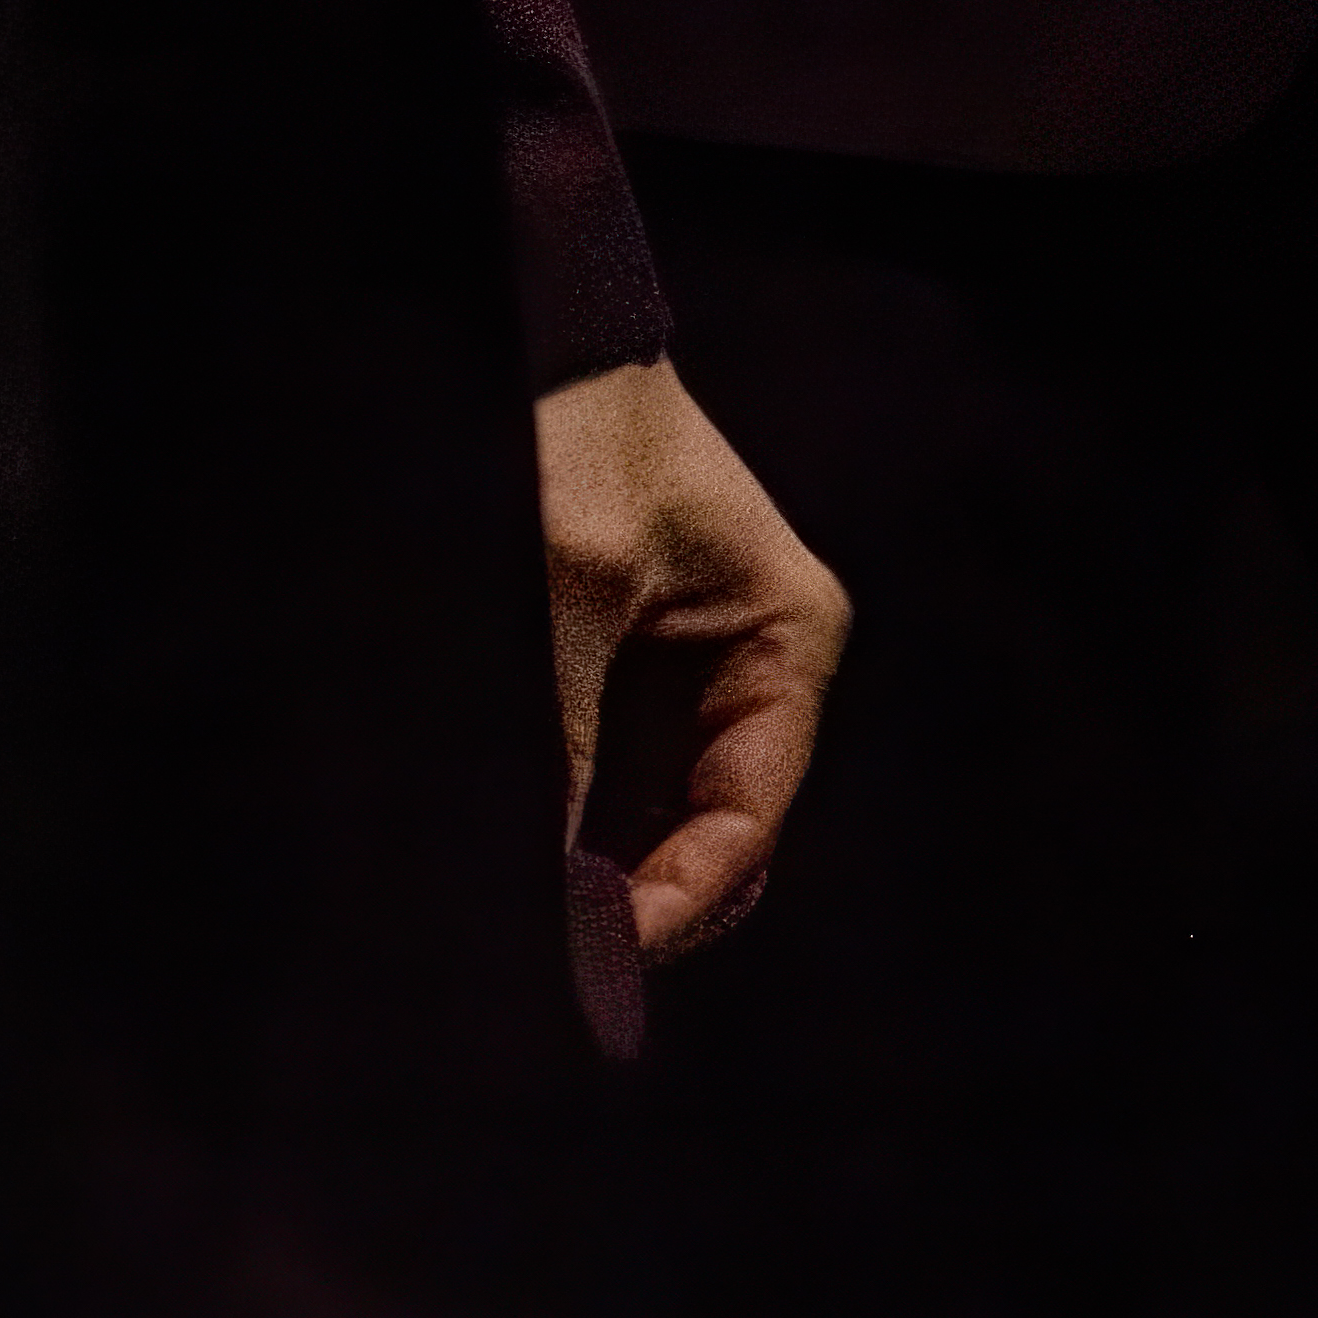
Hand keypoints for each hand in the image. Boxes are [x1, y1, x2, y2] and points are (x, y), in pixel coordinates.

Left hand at [534, 355, 848, 961]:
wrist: (535, 350)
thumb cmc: (575, 438)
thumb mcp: (568, 590)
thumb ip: (564, 738)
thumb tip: (543, 884)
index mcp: (791, 637)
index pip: (749, 812)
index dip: (680, 898)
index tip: (598, 959)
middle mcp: (760, 669)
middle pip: (719, 835)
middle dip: (647, 903)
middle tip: (559, 967)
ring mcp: (697, 678)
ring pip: (667, 825)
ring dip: (609, 879)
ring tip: (532, 932)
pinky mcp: (633, 680)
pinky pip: (618, 789)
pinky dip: (579, 837)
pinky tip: (527, 872)